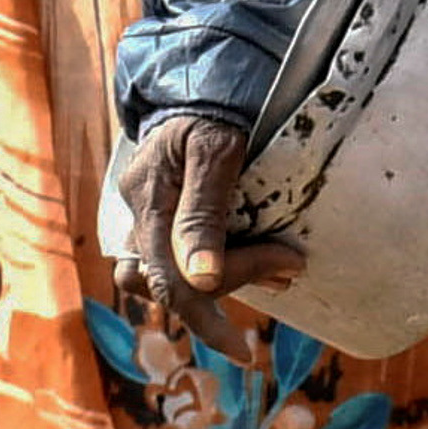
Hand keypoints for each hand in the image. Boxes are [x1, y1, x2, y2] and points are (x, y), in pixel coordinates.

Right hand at [110, 108, 301, 337]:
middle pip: (168, 283)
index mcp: (147, 199)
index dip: (205, 318)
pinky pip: (184, 256)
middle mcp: (139, 214)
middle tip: (288, 267)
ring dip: (225, 281)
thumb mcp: (213, 149)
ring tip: (279, 269)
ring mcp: (149, 216)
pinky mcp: (165, 215)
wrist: (201, 77)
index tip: (244, 350)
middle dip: (229, 286)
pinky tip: (259, 256)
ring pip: (173, 275)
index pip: (167, 278)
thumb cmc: (212, 107)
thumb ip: (203, 212)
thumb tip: (201, 280)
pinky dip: (221, 264)